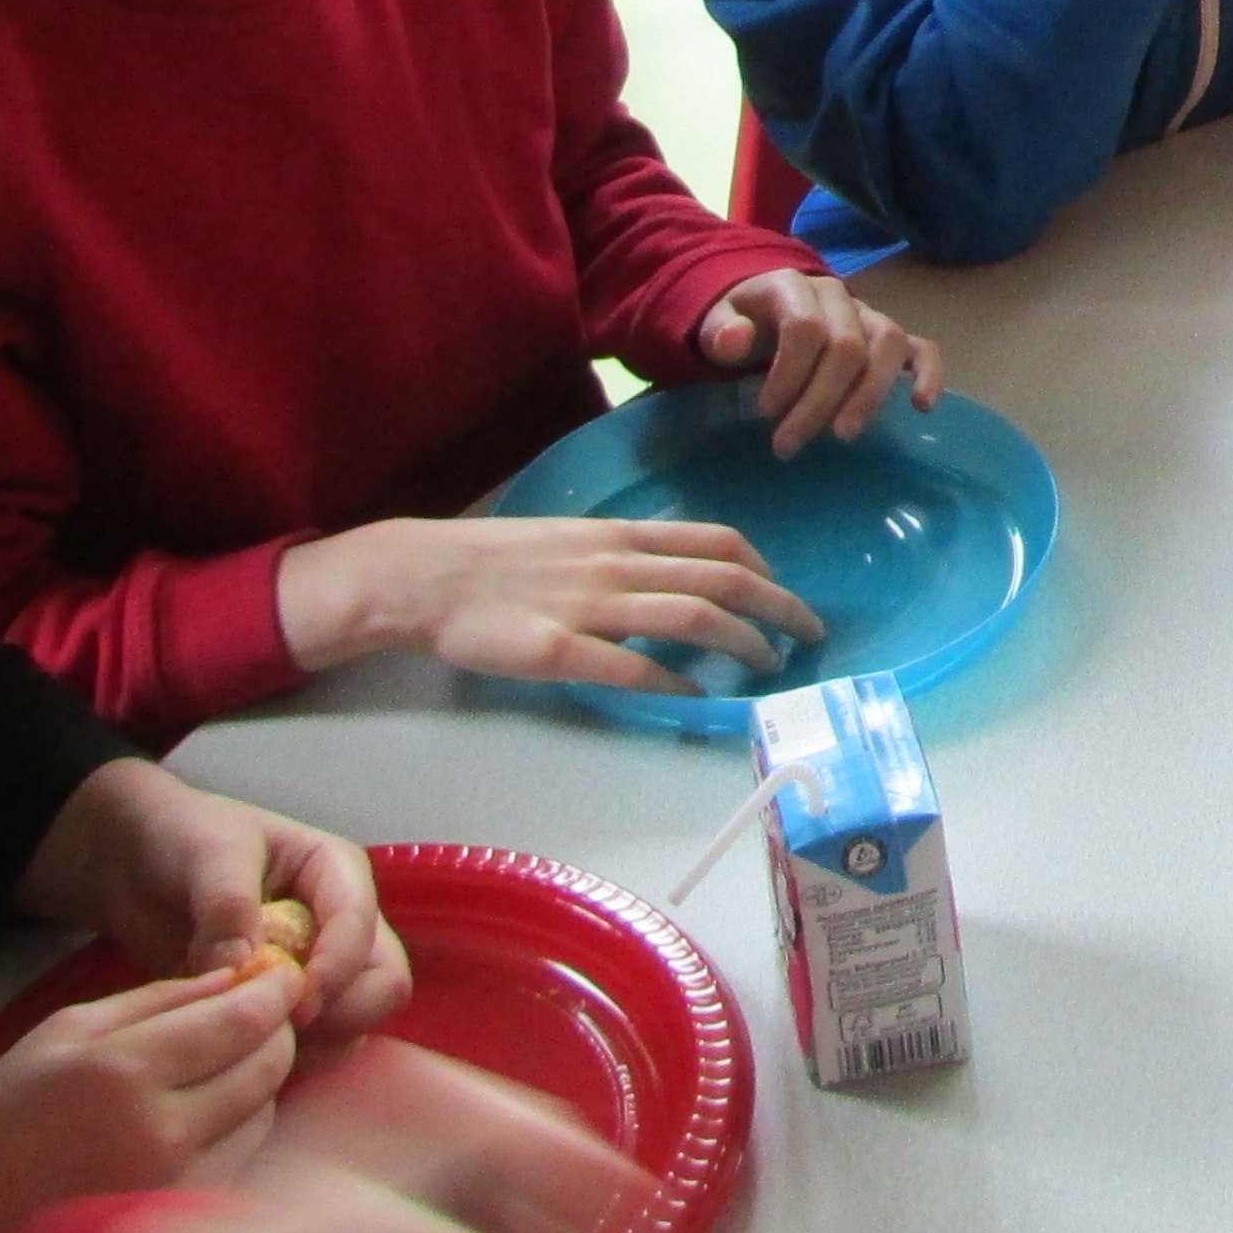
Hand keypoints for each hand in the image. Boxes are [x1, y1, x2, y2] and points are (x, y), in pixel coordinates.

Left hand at [14, 761, 408, 1042]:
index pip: (360, 928)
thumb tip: (244, 972)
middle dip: (341, 1014)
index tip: (291, 1007)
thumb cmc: (181, 839)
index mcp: (337, 873)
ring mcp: (319, 968)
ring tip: (252, 1045)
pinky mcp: (290, 1005)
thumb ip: (229, 906)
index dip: (335, 971)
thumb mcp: (206, 854)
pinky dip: (289, 1057)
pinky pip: (315, 1045)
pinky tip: (240, 1054)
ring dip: (316, 1044)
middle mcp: (342, 924)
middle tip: (277, 1033)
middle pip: (382, 983)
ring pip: (357, 1021)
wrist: (136, 863)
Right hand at [274, 512, 822, 693]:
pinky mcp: (556, 650)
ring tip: (770, 665)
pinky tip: (700, 696)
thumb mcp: (570, 540)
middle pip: (720, 579)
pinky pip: (629, 667)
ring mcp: (587, 606)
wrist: (422, 577)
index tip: (785, 593)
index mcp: (618, 536)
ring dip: (741, 642)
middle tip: (809, 633)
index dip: (764, 568)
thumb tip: (673, 575)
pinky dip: (673, 680)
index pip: (715, 542)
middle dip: (777, 607)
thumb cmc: (495, 561)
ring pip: (689, 617)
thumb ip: (623, 556)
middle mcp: (614, 565)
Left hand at [696, 267, 942, 454]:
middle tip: (789, 444)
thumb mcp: (716, 322)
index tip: (764, 413)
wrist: (766, 305)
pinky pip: (922, 348)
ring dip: (870, 395)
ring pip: (889, 345)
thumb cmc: (743, 321)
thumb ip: (720, 331)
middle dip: (819, 401)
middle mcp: (840, 297)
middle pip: (847, 345)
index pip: (806, 327)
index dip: (788, 374)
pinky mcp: (890, 337)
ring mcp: (869, 315)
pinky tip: (921, 407)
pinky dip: (928, 375)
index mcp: (794, 287)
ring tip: (844, 435)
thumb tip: (735, 340)